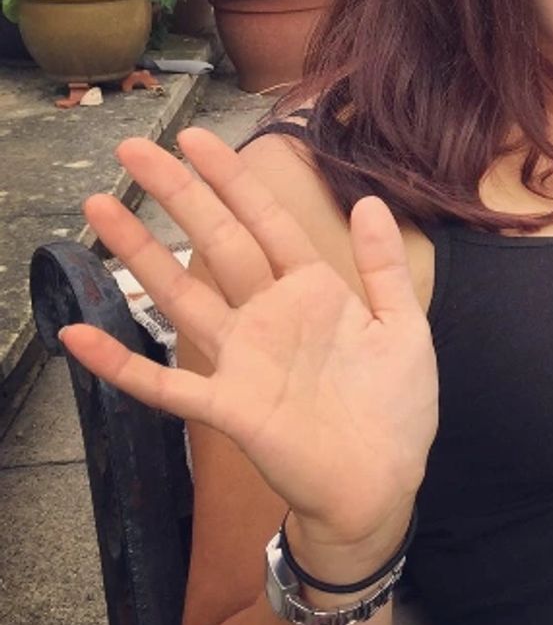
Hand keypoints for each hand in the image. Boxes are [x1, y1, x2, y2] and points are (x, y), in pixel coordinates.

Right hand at [60, 129, 437, 550]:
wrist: (383, 485)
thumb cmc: (395, 408)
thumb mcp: (403, 327)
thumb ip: (383, 267)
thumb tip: (370, 200)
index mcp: (313, 292)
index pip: (266, 222)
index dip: (233, 181)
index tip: (198, 140)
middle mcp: (269, 316)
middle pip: (218, 244)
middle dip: (180, 196)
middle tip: (136, 149)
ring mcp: (243, 360)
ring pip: (182, 297)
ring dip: (141, 255)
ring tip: (100, 208)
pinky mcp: (228, 407)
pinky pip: (165, 384)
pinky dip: (121, 363)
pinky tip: (78, 334)